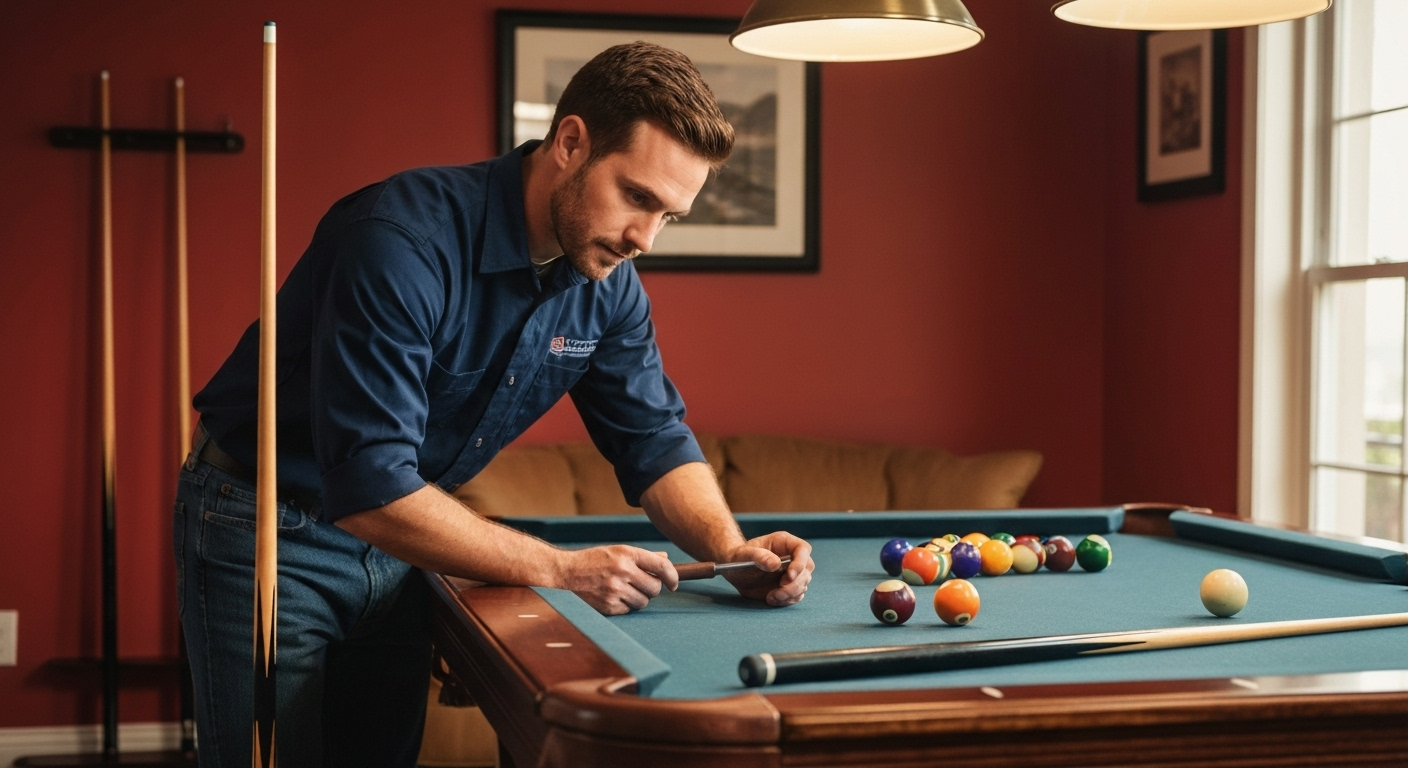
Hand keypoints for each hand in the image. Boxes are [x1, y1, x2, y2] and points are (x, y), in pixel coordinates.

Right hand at [556, 545, 678, 614]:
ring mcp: (615, 590)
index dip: (672, 576)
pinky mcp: (608, 606)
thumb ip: (643, 557)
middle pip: (654, 588)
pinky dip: (625, 605)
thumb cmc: (594, 560)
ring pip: (644, 602)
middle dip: (652, 588)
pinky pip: (629, 610)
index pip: (661, 566)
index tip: (674, 583)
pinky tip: (613, 596)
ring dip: (639, 598)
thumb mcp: (618, 551)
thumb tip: (665, 560)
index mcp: (627, 554)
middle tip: (641, 584)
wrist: (566, 572)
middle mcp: (622, 571)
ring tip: (624, 589)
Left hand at [721, 531, 813, 606]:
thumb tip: (775, 564)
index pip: (803, 549)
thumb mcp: (744, 554)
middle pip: (807, 569)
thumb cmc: (739, 558)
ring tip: (770, 597)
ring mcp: (792, 572)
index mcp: (784, 543)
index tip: (789, 576)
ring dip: (790, 594)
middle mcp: (792, 557)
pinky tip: (772, 599)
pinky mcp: (789, 586)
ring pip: (803, 584)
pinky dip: (787, 600)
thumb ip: (759, 556)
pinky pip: (797, 595)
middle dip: (794, 584)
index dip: (800, 563)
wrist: (735, 573)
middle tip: (778, 592)